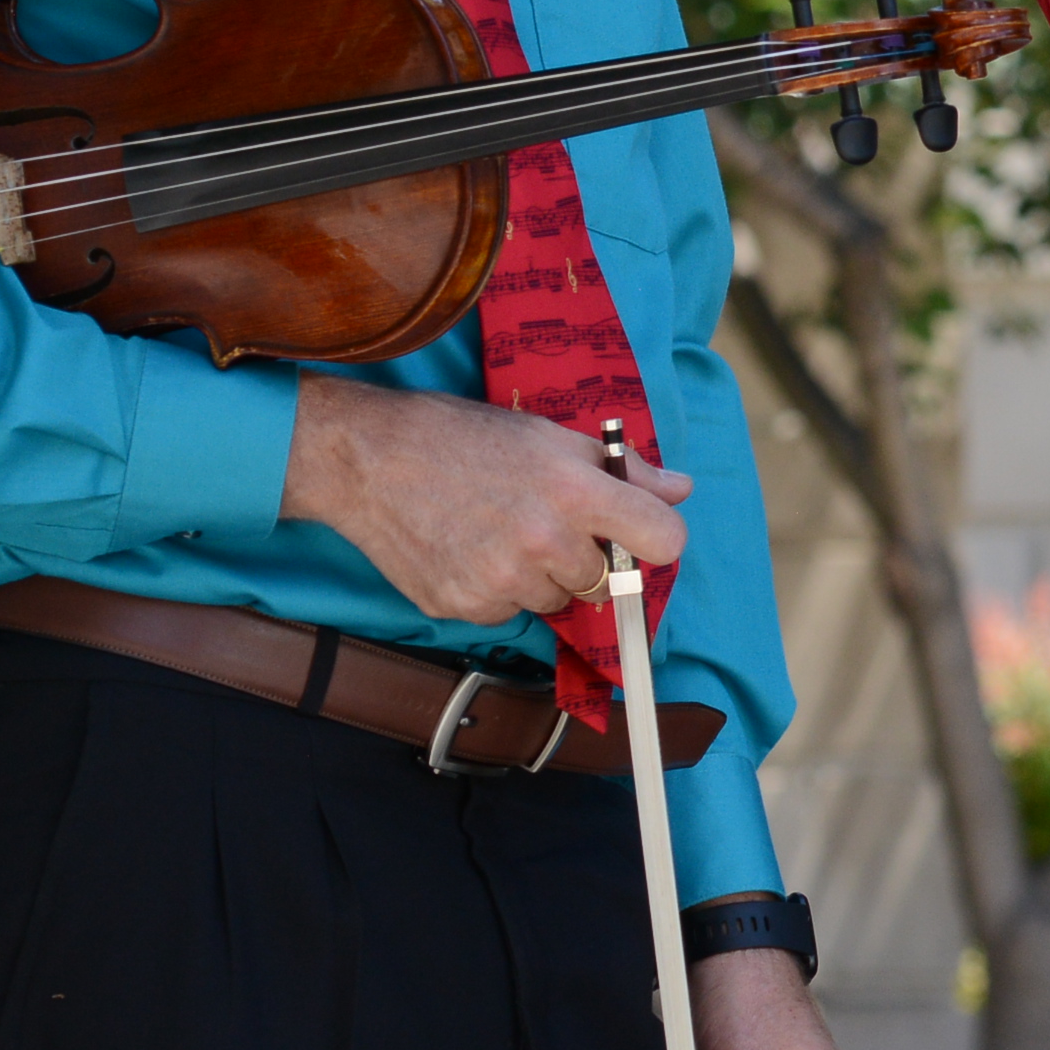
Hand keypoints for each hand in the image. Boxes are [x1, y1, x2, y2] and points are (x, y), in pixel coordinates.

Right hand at [289, 379, 691, 625]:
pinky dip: (495, 591)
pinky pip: (506, 613)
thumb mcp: (549, 436)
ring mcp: (501, 579)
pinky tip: (467, 550)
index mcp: (574, 490)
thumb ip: (623, 470)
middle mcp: (543, 540)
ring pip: (554, 600)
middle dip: (583, 558)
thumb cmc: (461, 438)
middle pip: (603, 581)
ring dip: (538, 577)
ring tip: (497, 531)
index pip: (663, 539)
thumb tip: (680, 489)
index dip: (656, 538)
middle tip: (541, 523)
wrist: (369, 459)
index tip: (638, 534)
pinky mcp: (463, 606)